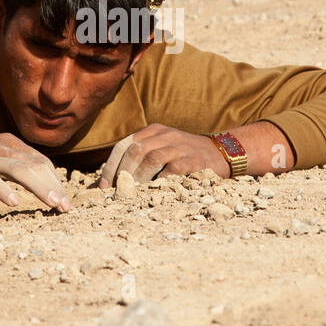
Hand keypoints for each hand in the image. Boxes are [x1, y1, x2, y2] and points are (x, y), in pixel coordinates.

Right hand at [0, 131, 71, 211]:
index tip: (64, 199)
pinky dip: (3, 190)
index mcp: (9, 143)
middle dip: (54, 186)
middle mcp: (1, 146)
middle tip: (66, 207)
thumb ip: (13, 166)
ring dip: (40, 188)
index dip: (55, 180)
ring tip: (53, 204)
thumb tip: (37, 182)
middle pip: (35, 166)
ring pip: (20, 170)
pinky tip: (14, 203)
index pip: (40, 161)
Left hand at [96, 123, 228, 187]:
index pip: (124, 145)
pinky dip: (158, 183)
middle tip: (114, 193)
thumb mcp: (163, 148)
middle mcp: (165, 135)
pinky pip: (170, 171)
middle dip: (120, 173)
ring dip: (137, 179)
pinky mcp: (192, 161)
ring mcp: (180, 147)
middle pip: (134, 151)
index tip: (104, 186)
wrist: (221, 153)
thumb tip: (111, 181)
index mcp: (154, 131)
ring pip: (150, 159)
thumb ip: (141, 157)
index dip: (111, 166)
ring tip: (130, 195)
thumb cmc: (184, 156)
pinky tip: (151, 194)